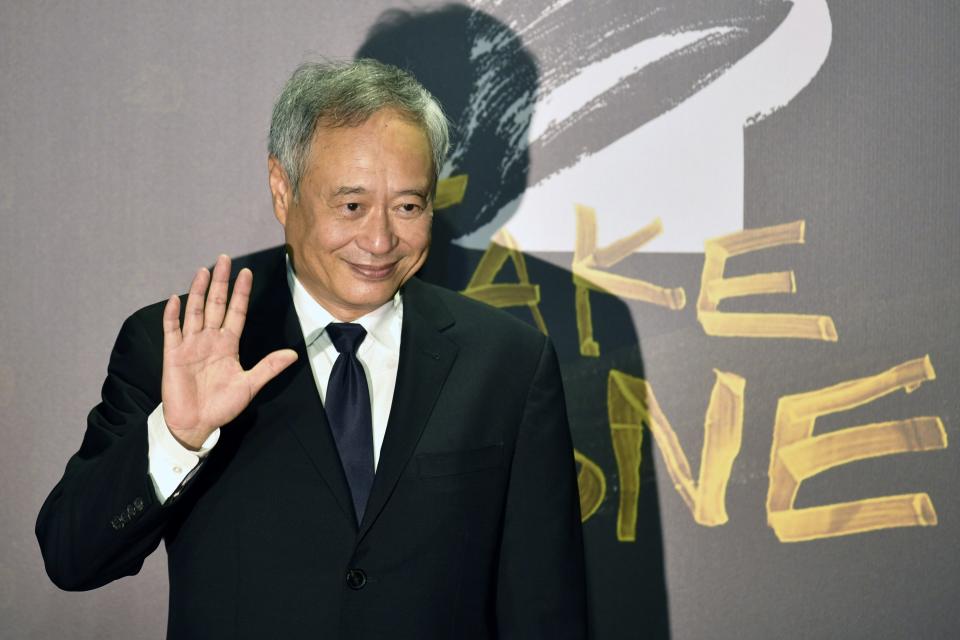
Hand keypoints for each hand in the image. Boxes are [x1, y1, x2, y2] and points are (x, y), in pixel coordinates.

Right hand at [161, 255, 296, 448]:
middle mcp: (209, 339)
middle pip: (215, 304)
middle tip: (224, 259)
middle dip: (220, 282)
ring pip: (194, 311)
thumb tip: (293, 354)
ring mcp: (190, 344)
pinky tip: (175, 299)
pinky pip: (172, 330)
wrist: (196, 423)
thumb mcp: (250, 385)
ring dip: (197, 291)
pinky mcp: (173, 354)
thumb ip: (269, 367)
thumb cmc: (222, 405)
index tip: (246, 273)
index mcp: (228, 344)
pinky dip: (173, 315)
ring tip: (203, 271)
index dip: (241, 293)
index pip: (236, 312)